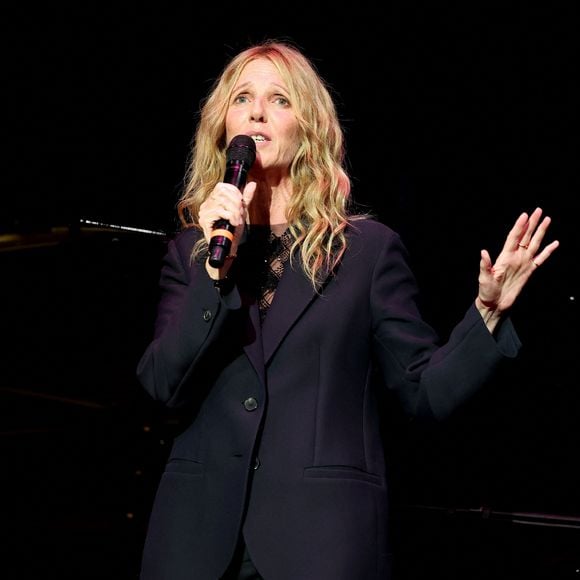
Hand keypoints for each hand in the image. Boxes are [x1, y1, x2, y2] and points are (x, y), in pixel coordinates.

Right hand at [199, 181, 256, 278]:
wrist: (229, 247)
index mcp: (213, 200)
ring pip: (221, 203)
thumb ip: (246, 197)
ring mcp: (204, 212)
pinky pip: (219, 212)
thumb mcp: (242, 211)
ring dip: (234, 211)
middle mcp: (206, 204)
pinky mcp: (204, 220)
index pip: (221, 187)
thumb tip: (252, 184)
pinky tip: (234, 223)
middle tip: (241, 213)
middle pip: (222, 193)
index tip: (241, 202)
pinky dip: (230, 216)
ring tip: (238, 220)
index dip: (234, 192)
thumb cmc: (233, 230)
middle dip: (236, 202)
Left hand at [476, 207, 558, 326]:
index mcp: (505, 256)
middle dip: (532, 223)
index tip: (525, 215)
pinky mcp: (529, 271)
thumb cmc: (487, 292)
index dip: (519, 226)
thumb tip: (483, 252)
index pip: (513, 237)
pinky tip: (554, 243)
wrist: (495, 304)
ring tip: (547, 220)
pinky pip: (541, 258)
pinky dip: (548, 251)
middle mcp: (515, 257)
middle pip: (525, 236)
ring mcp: (523, 263)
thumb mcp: (484, 278)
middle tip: (539, 210)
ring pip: (534, 243)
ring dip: (540, 232)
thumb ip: (485, 265)